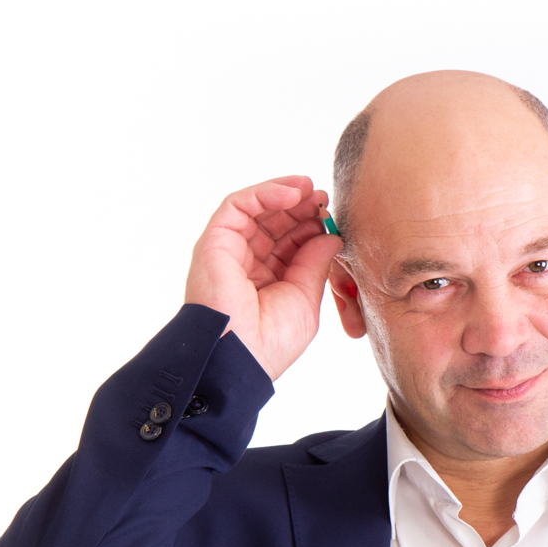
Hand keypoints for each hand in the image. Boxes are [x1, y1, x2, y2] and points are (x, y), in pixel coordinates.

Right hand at [184, 175, 341, 379]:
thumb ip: (315, 264)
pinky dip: (265, 194)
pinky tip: (292, 194)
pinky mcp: (215, 241)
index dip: (310, 226)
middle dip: (301, 207)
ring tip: (312, 190)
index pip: (290, 243)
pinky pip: (238, 205)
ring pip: (257, 210)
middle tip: (324, 197)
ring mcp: (229, 250)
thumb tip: (331, 236)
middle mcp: (246, 263)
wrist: (240, 356)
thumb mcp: (305, 299)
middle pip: (274, 223)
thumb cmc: (272, 340)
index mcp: (267, 280)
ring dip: (286, 194)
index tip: (332, 215)